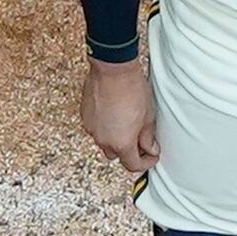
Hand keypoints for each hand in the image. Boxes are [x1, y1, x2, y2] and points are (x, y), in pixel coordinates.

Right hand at [78, 57, 158, 177]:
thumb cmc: (131, 90)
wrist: (112, 70)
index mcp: (121, 143)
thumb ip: (148, 137)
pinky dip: (106, 127)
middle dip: (129, 151)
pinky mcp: (85, 116)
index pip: (132, 165)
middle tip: (141, 141)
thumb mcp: (148, 118)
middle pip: (117, 155)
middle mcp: (103, 139)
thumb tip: (150, 148)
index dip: (145, 163)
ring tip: (129, 125)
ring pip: (105, 142)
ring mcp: (91, 128)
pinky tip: (116, 115)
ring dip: (116, 139)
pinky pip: (97, 128)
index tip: (152, 155)